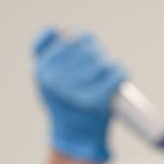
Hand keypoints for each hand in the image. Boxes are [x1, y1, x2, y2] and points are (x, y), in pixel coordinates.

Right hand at [31, 27, 127, 163]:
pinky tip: (120, 74)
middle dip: (96, 52)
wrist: (74, 134)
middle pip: (86, 47)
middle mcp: (56, 78)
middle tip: (98, 64)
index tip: (86, 49)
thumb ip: (45, 50)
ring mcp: (76, 89)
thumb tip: (61, 29)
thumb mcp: (44, 75)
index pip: (69, 37)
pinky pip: (115, 72)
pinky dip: (121, 72)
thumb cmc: (62, 101)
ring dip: (107, 62)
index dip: (82, 39)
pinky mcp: (96, 99)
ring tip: (107, 71)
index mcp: (42, 69)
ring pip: (101, 59)